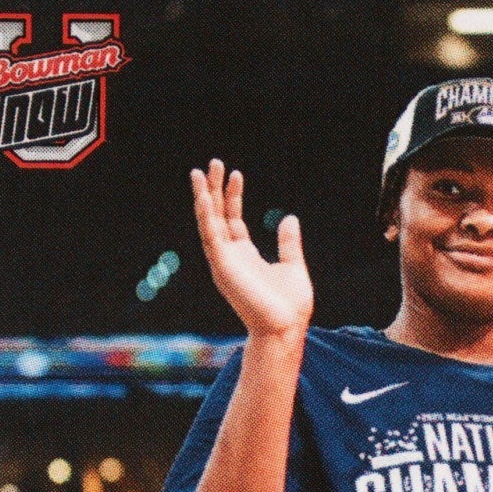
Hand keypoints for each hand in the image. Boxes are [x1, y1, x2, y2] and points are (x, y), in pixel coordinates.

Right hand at [190, 162, 312, 342]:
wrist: (285, 328)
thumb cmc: (290, 306)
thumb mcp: (293, 265)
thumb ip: (289, 243)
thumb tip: (289, 218)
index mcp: (244, 255)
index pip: (232, 219)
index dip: (232, 196)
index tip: (236, 174)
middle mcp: (230, 256)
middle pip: (217, 215)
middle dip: (214, 189)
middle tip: (212, 163)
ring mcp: (224, 261)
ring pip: (208, 223)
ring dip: (203, 197)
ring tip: (199, 172)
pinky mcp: (223, 268)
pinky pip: (211, 237)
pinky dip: (206, 217)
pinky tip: (205, 197)